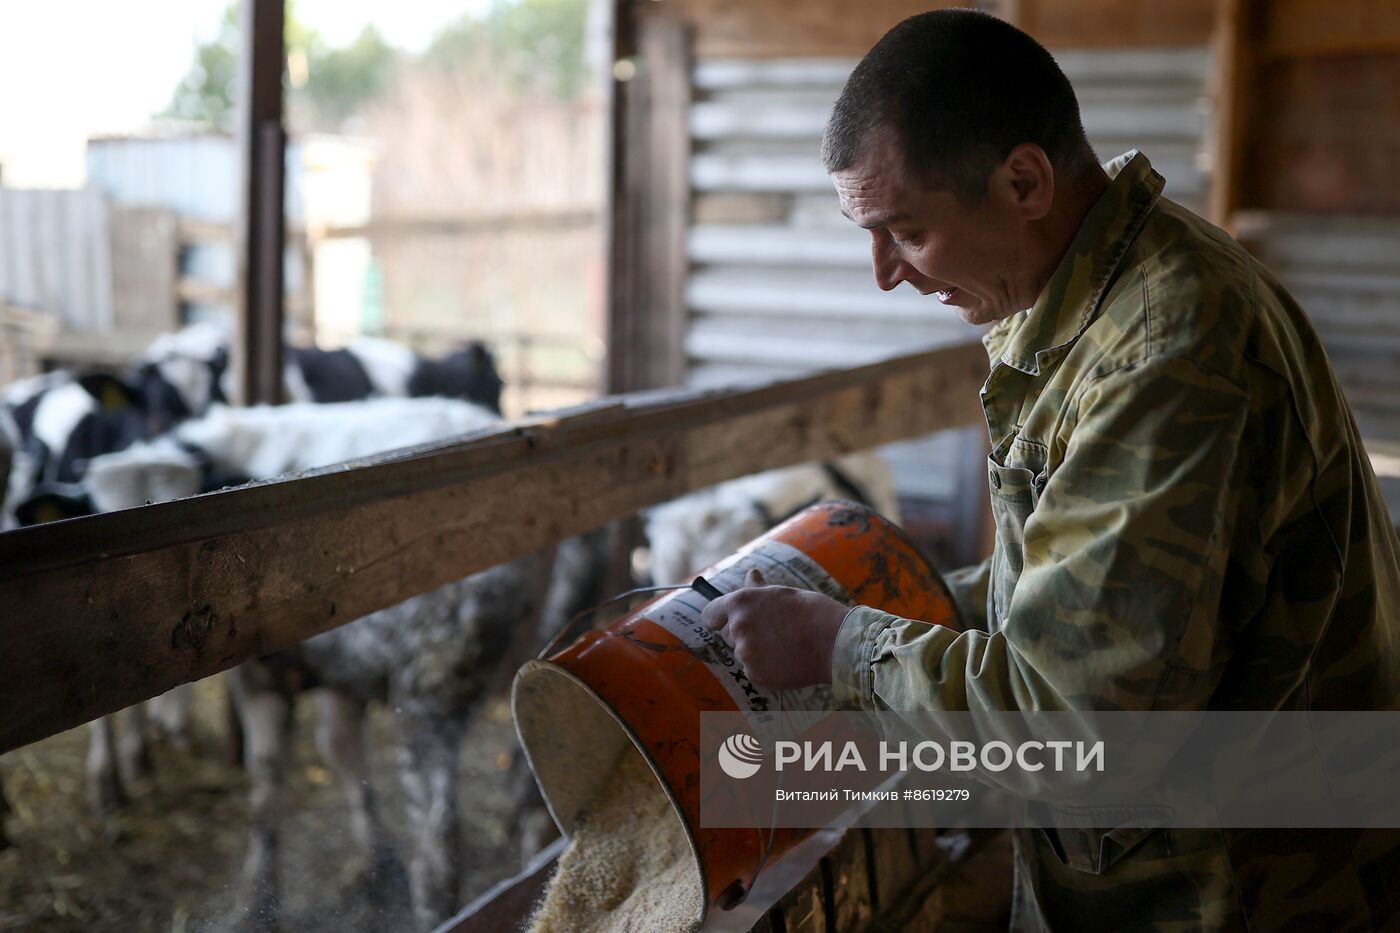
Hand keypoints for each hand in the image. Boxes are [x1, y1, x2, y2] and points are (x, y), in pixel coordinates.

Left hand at [699, 568, 849, 689]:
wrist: (833, 641)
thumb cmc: (810, 612)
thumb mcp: (780, 593)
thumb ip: (758, 588)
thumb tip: (751, 573)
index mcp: (740, 603)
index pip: (710, 614)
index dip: (718, 619)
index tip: (725, 622)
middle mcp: (737, 627)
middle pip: (727, 636)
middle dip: (744, 635)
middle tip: (772, 632)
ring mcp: (745, 653)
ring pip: (742, 654)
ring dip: (756, 652)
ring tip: (784, 645)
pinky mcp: (755, 674)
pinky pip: (754, 671)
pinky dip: (766, 668)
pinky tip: (786, 659)